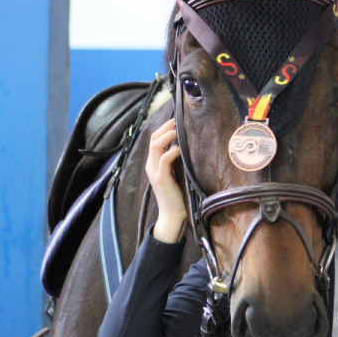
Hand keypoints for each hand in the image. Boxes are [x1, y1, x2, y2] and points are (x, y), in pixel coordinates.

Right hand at [145, 118, 186, 242]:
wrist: (172, 215)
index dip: (164, 128)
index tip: (176, 120)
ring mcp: (155, 171)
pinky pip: (164, 159)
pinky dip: (172, 151)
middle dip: (165, 127)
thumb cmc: (177, 195)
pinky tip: (181, 148)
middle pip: (153, 138)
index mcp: (153, 163)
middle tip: (177, 120)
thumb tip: (186, 145)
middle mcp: (151, 165)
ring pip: (156, 145)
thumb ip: (176, 161)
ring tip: (178, 130)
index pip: (154, 139)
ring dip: (167, 135)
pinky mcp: (161, 178)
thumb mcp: (176, 174)